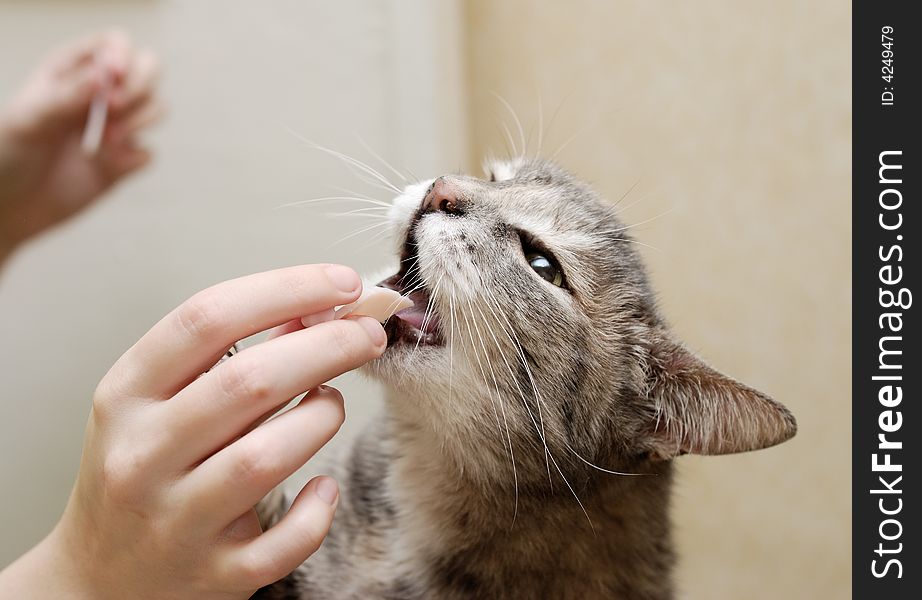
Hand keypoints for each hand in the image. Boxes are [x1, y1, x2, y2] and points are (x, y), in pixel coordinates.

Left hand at [0, 30, 161, 260]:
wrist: (8, 208)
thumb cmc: (6, 156)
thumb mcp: (28, 120)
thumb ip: (67, 96)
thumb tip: (104, 77)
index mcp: (71, 72)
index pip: (113, 43)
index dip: (121, 54)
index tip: (112, 78)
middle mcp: (98, 96)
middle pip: (148, 67)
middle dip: (141, 83)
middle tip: (116, 107)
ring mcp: (114, 129)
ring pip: (157, 106)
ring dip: (143, 120)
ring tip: (108, 141)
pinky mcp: (123, 163)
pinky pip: (149, 153)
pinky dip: (136, 157)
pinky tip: (109, 166)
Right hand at [0, 264, 385, 598]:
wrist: (99, 577)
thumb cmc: (145, 469)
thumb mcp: (162, 401)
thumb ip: (234, 354)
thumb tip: (318, 306)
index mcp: (125, 395)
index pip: (207, 319)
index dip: (286, 290)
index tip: (342, 282)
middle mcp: (142, 455)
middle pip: (249, 381)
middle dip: (328, 345)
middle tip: (369, 332)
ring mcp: (175, 521)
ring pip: (267, 456)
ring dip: (321, 417)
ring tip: (330, 404)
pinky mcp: (213, 575)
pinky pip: (286, 540)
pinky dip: (318, 509)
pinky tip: (323, 488)